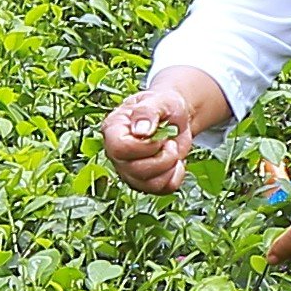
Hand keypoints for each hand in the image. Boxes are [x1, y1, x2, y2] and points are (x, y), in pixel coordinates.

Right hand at [100, 69, 226, 195]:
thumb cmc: (163, 106)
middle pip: (135, 171)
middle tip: (169, 142)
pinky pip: (161, 189)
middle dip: (162, 158)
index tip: (159, 135)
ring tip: (171, 150)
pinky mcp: (144, 181)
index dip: (145, 146)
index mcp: (113, 130)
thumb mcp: (159, 101)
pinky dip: (176, 176)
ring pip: (148, 184)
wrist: (176, 117)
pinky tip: (175, 162)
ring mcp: (128, 170)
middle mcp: (115, 153)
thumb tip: (141, 131)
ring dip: (170, 167)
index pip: (119, 148)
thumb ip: (148, 112)